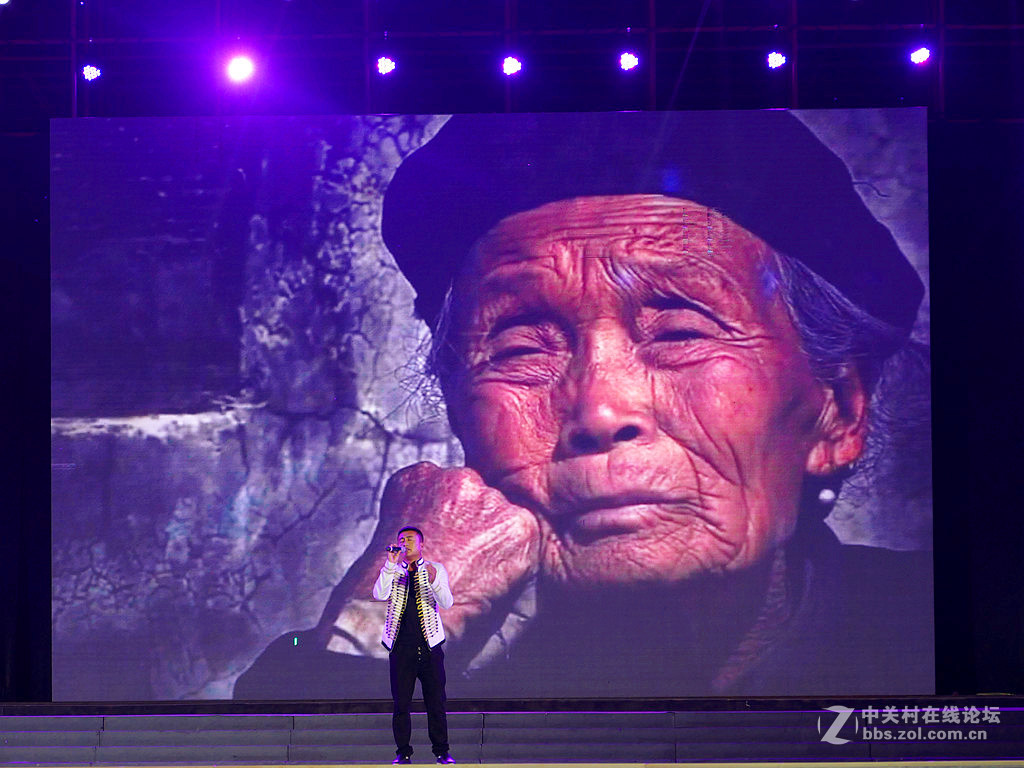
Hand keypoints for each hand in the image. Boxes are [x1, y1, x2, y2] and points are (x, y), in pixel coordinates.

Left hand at [378, 462, 540, 639]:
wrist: (397, 614)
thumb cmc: (447, 618)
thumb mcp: (506, 599)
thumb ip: (515, 560)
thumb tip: (509, 550)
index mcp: (522, 529)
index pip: (513, 517)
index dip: (490, 536)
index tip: (475, 553)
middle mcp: (493, 498)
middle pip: (485, 499)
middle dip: (469, 519)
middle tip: (448, 551)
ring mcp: (455, 482)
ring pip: (455, 487)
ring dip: (443, 508)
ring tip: (424, 544)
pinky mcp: (419, 476)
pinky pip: (421, 480)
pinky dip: (413, 499)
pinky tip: (408, 531)